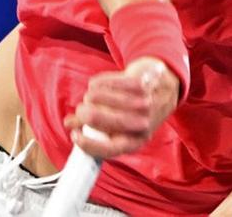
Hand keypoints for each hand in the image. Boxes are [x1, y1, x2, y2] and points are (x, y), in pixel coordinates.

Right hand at [63, 56, 178, 158]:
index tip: (75, 135)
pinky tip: (96, 85)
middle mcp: (142, 125)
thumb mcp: (121, 127)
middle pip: (108, 121)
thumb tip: (70, 124)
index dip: (90, 144)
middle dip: (87, 115)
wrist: (161, 88)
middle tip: (80, 111)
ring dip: (92, 97)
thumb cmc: (134, 111)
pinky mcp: (141, 84)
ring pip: (107, 99)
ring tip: (90, 96)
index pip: (111, 149)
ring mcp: (143, 104)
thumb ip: (96, 128)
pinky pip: (110, 82)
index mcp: (135, 141)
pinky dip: (99, 83)